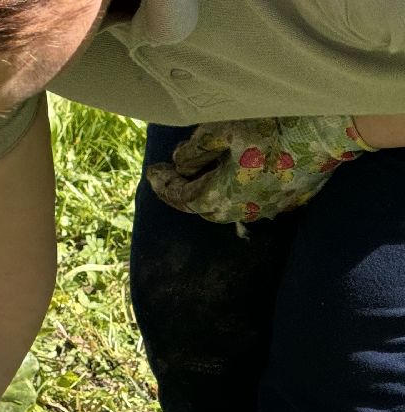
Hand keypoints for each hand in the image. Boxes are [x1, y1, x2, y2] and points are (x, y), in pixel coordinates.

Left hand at [146, 116, 372, 223]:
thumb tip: (179, 162)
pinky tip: (241, 177)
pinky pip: (257, 201)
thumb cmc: (272, 127)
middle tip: (173, 175)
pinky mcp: (291, 200)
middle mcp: (242, 211)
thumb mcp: (222, 130)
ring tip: (204, 176)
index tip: (152, 170)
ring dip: (213, 193)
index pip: (180, 198)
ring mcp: (270, 209)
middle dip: (185, 192)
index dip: (163, 184)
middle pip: (203, 207)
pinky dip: (241, 191)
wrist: (332, 130)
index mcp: (220, 197)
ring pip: (230, 207)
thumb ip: (194, 150)